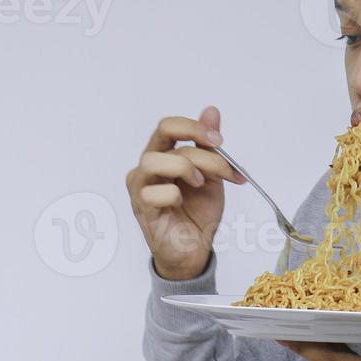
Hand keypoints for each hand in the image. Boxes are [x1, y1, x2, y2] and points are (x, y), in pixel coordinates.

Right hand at [126, 106, 247, 279]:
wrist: (197, 249)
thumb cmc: (198, 213)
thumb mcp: (213, 176)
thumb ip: (209, 147)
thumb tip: (211, 111)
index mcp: (164, 155)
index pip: (169, 126)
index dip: (194, 127)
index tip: (220, 139)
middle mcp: (148, 167)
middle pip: (162, 134)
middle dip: (197, 142)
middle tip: (219, 158)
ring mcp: (141, 187)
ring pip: (153, 160)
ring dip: (185, 168)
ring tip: (200, 184)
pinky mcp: (141, 209)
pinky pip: (153, 192)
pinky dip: (174, 195)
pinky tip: (181, 205)